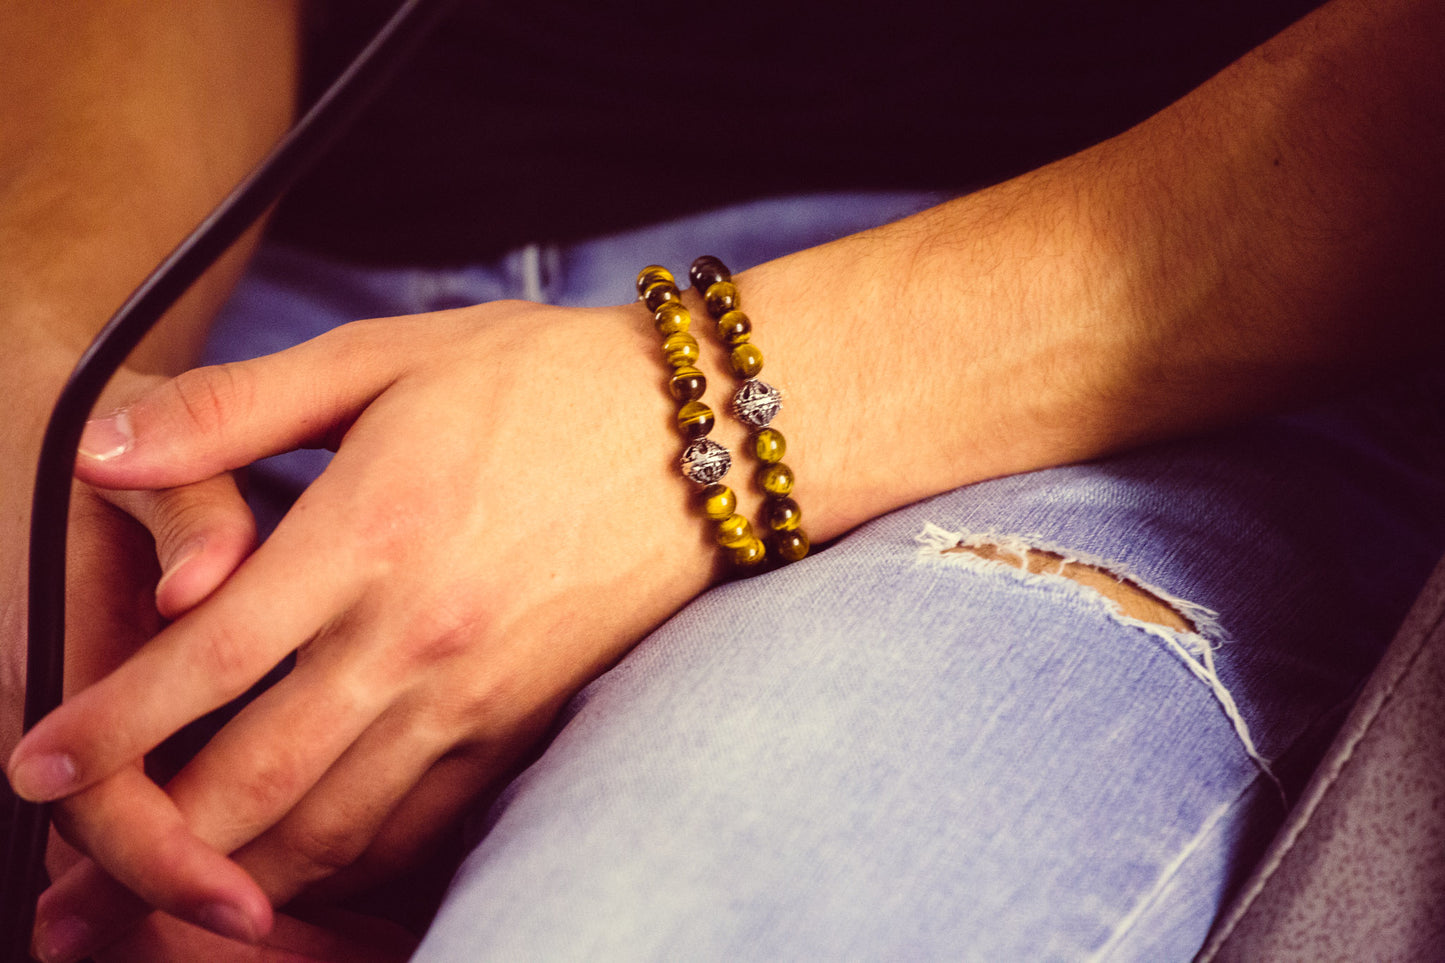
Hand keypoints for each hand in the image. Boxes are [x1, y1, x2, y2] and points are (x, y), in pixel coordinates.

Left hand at [10, 302, 722, 959]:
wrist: (698, 432)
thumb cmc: (542, 381)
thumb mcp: (384, 357)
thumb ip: (236, 407)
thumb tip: (100, 446)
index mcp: (370, 534)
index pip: (206, 660)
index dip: (108, 726)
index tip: (36, 768)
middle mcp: (419, 634)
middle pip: (258, 777)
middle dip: (148, 844)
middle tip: (73, 888)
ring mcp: (480, 690)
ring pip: (337, 824)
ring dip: (239, 872)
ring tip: (167, 898)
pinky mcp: (527, 717)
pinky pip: (422, 821)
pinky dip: (348, 860)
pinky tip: (300, 864)